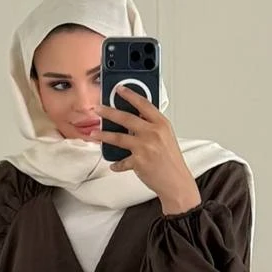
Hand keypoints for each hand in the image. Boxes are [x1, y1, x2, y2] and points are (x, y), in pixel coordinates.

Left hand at [91, 88, 201, 212]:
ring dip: (103, 135)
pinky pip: (121, 161)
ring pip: (118, 137)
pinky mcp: (138, 162)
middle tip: (98, 109)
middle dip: (108, 112)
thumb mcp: (166, 137)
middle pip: (126, 118)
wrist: (176, 182)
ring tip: (94, 133)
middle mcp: (152, 133)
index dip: (130, 94)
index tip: (119, 89)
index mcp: (161, 124)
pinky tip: (114, 164)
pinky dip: (117, 164)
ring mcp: (144, 147)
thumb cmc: (172, 161)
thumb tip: (135, 118)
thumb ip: (152, 126)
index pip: (143, 104)